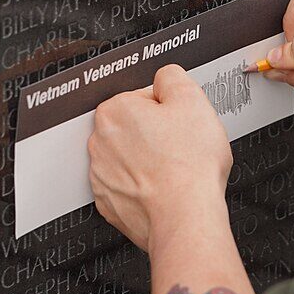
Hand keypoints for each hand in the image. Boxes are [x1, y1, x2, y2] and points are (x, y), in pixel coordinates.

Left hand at [88, 65, 232, 250]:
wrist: (186, 217)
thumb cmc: (189, 166)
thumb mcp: (193, 99)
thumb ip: (172, 77)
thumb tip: (166, 78)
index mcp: (115, 111)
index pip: (142, 97)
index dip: (167, 108)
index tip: (179, 121)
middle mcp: (100, 142)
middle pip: (133, 127)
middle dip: (155, 133)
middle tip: (181, 144)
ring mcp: (101, 176)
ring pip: (130, 158)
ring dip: (149, 160)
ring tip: (176, 168)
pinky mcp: (110, 204)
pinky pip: (128, 186)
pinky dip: (144, 187)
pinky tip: (166, 187)